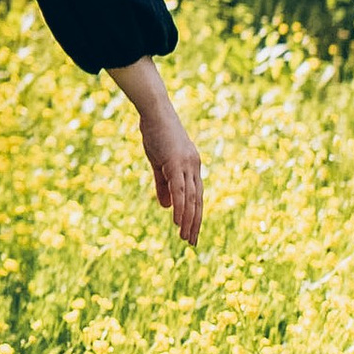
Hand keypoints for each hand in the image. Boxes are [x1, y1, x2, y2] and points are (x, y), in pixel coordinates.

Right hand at [135, 90, 202, 248]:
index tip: (191, 231)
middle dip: (195, 223)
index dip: (195, 214)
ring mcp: (187, 165)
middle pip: (198, 201)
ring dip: (189, 220)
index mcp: (192, 166)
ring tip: (186, 237)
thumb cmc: (156, 133)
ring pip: (191, 199)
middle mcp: (194, 167)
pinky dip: (181, 207)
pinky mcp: (177, 163)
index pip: (197, 196)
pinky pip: (180, 191)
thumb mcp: (159, 162)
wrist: (155, 111)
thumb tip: (167, 206)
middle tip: (192, 242)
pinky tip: (178, 221)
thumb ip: (164, 184)